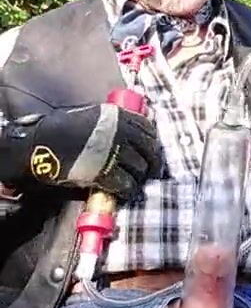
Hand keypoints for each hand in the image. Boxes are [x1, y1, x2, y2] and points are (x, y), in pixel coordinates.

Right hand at [0, 103, 160, 200]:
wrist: (42, 143)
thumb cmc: (62, 128)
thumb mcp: (93, 117)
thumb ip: (113, 123)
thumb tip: (132, 136)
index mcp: (118, 116)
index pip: (149, 128)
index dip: (152, 142)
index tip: (151, 150)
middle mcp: (121, 132)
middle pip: (149, 150)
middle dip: (152, 162)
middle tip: (151, 171)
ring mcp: (114, 152)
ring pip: (140, 168)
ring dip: (139, 177)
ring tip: (134, 181)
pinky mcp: (106, 172)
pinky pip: (126, 184)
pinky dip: (127, 189)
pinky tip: (123, 191)